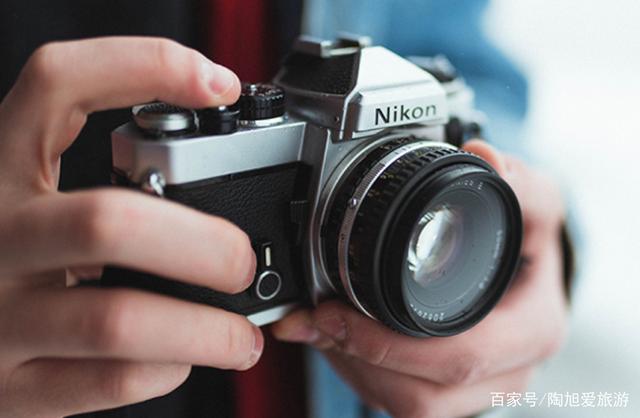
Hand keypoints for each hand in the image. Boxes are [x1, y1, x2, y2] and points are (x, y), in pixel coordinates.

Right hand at [0, 37, 261, 417]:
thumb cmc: (6, 256)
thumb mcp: (32, 198)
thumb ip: (100, 182)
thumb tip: (216, 172)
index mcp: (0, 170)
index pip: (57, 85)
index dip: (143, 67)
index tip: (217, 83)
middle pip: (110, 221)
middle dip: (205, 244)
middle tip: (241, 261)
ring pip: (117, 319)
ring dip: (205, 330)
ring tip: (241, 335)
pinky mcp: (10, 384)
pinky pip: (107, 380)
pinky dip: (165, 370)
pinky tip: (178, 358)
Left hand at [273, 141, 567, 417]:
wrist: (529, 275)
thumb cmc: (530, 245)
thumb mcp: (536, 205)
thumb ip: (518, 181)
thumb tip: (484, 157)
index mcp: (531, 333)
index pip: (460, 357)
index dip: (389, 344)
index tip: (332, 311)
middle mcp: (507, 374)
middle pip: (423, 394)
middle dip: (358, 356)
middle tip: (314, 318)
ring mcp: (476, 392)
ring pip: (404, 404)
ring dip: (354, 367)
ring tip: (320, 326)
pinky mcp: (448, 394)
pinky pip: (397, 400)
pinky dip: (360, 371)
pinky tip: (340, 339)